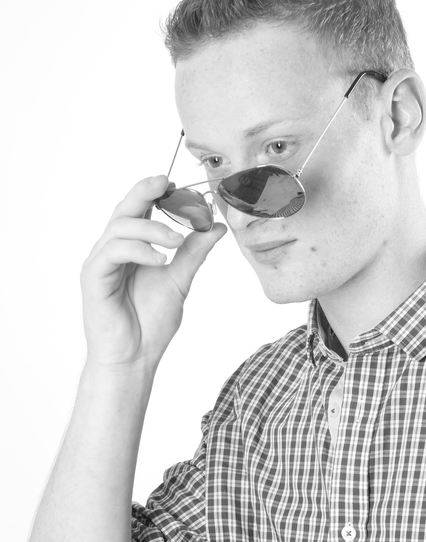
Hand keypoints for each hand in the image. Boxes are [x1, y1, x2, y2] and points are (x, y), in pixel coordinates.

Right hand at [80, 175, 226, 369]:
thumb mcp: (179, 280)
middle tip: (167, 182)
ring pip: (120, 227)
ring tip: (177, 241)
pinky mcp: (93, 277)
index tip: (177, 182)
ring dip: (151, 228)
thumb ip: (194, 252)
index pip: (139, 210)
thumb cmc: (151, 323)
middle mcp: (112, 250)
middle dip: (144, 192)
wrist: (135, 358)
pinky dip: (139, 250)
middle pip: (124, 210)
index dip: (154, 192)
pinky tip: (160, 259)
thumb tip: (216, 226)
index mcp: (131, 248)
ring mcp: (100, 263)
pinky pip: (113, 252)